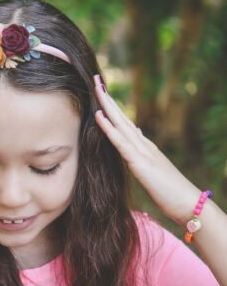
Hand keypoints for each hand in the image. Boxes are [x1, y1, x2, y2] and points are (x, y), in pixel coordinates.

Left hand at [93, 75, 200, 226]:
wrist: (189, 204)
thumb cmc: (171, 192)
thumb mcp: (153, 172)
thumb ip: (143, 156)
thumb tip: (135, 139)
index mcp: (145, 148)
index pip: (125, 124)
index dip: (112, 109)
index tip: (101, 94)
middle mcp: (144, 145)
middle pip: (122, 118)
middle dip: (108, 99)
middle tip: (96, 81)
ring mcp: (142, 152)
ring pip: (120, 124)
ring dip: (107, 106)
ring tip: (96, 88)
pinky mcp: (140, 163)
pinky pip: (120, 142)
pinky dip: (108, 128)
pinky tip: (99, 116)